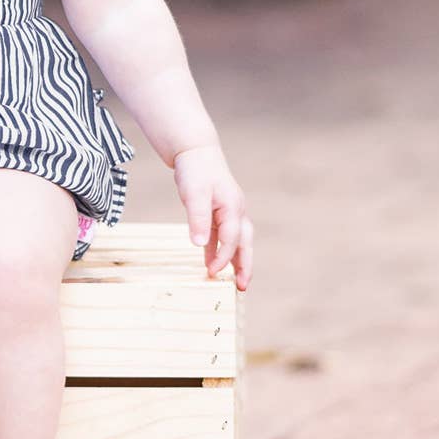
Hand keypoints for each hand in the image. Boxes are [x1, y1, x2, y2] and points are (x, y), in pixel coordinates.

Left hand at [172, 143, 252, 291]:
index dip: (222, 257)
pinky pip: (224, 235)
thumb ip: (198, 219)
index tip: (212, 273)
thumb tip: (200, 244)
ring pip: (237, 241)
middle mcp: (236, 211)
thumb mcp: (194, 194)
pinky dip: (220, 249)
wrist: (196, 151)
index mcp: (233, 207)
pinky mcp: (221, 212)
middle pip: (245, 243)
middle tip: (242, 287)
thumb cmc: (196, 171)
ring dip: (236, 260)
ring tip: (235, 281)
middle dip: (245, 266)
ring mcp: (230, 212)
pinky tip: (211, 262)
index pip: (231, 239)